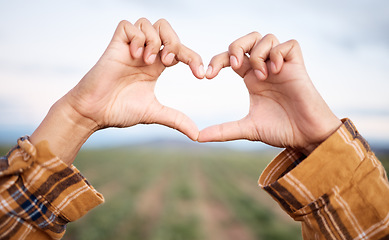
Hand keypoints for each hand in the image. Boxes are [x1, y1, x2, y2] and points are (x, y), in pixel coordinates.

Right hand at [66, 18, 204, 139]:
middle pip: (166, 28)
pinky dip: (138, 38)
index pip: (180, 51)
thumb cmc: (119, 111)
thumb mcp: (154, 113)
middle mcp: (145, 54)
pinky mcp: (114, 45)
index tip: (201, 76)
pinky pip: (129, 26)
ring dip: (155, 41)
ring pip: (149, 23)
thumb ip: (176, 120)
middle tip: (169, 61)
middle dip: (175, 41)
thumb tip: (197, 135)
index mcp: (156, 66)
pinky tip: (135, 57)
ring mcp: (130, 48)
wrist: (93, 113)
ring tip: (148, 62)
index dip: (194, 58)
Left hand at [199, 32, 340, 152]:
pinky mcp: (298, 67)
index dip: (217, 60)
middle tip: (234, 66)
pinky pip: (289, 44)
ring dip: (258, 53)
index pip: (231, 57)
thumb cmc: (281, 130)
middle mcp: (265, 69)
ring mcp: (282, 66)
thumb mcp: (247, 129)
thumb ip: (223, 130)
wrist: (307, 137)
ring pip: (266, 37)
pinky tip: (276, 72)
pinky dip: (278, 53)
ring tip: (262, 76)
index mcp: (252, 79)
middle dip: (236, 47)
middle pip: (248, 39)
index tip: (208, 76)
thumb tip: (198, 137)